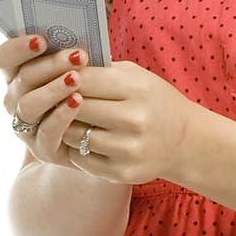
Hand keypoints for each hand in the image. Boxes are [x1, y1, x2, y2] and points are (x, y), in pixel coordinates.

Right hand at [0, 33, 94, 172]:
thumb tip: (75, 40)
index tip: (41, 40)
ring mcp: (26, 126)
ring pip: (28, 105)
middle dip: (50, 65)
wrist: (101, 132)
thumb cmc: (90, 89)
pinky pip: (46, 132)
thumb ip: (71, 55)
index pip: (5, 57)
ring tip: (76, 79)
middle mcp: (16, 100)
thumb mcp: (81, 69)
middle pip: (22, 79)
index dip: (18, 48)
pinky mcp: (42, 149)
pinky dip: (61, 115)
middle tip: (77, 56)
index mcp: (18, 74)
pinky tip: (77, 102)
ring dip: (52, 89)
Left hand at [58, 59, 201, 185]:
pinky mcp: (123, 172)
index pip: (85, 79)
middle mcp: (135, 119)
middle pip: (77, 107)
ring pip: (74, 135)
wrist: (185, 140)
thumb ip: (102, 70)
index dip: (64, 78)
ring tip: (64, 119)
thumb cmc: (153, 101)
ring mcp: (129, 149)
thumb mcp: (136, 77)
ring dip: (65, 127)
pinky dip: (75, 148)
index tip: (54, 77)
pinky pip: (81, 158)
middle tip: (50, 98)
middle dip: (61, 102)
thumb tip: (59, 63)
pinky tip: (80, 139)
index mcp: (138, 89)